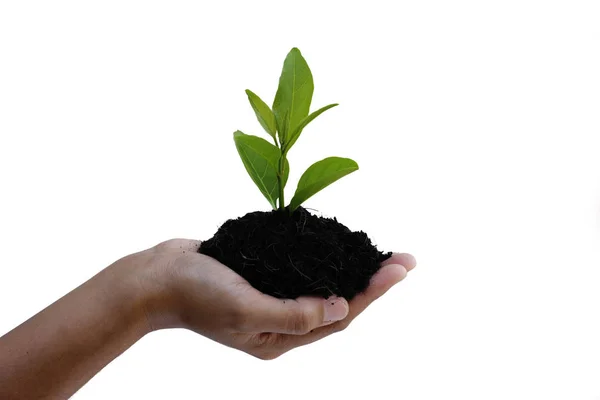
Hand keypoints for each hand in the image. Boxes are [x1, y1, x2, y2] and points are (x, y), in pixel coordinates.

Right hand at [131, 239, 415, 359]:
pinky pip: (300, 270)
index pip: (338, 315)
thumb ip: (295, 314)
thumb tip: (342, 305)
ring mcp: (271, 298)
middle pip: (337, 301)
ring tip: (379, 254)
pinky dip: (321, 259)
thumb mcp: (245, 310)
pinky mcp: (261, 277)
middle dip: (371, 281)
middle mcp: (281, 320)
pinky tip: (336, 246)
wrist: (155, 277)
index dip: (372, 292)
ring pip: (321, 285)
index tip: (400, 267)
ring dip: (350, 269)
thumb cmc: (195, 295)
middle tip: (403, 259)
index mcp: (280, 337)